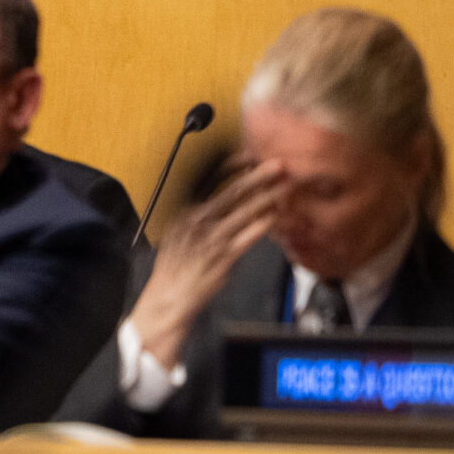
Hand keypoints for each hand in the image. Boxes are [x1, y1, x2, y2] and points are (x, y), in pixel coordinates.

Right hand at [129, 159, 286, 369]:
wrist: (169, 296)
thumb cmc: (176, 266)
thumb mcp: (180, 232)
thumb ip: (201, 215)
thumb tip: (227, 202)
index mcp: (185, 210)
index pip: (209, 181)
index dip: (231, 167)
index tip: (250, 156)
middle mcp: (196, 220)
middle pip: (229, 192)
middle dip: (256, 177)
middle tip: (277, 166)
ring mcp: (209, 238)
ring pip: (241, 213)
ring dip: (266, 198)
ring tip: (284, 188)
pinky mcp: (221, 258)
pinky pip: (245, 238)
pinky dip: (261, 226)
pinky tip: (274, 217)